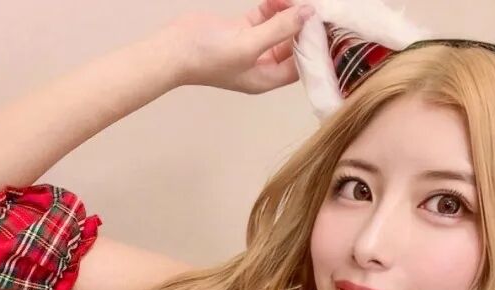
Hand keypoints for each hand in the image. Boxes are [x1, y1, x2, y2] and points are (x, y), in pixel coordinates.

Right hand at [163, 0, 314, 93]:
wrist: (172, 49)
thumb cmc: (209, 57)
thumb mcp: (249, 45)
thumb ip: (280, 28)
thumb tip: (308, 13)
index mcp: (265, 78)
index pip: (299, 64)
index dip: (312, 47)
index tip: (322, 25)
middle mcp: (261, 65)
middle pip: (292, 45)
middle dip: (302, 27)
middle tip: (312, 6)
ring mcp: (250, 46)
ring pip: (279, 28)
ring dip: (288, 13)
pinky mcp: (241, 30)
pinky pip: (265, 18)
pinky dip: (273, 7)